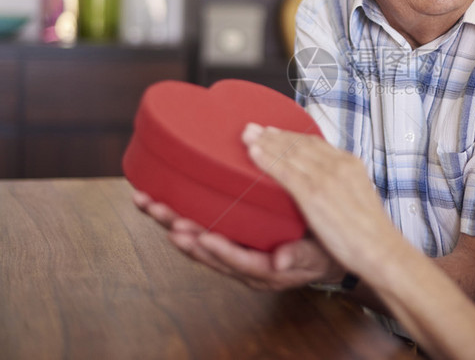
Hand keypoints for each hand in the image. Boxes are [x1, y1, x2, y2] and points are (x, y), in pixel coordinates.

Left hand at [132, 190, 342, 290]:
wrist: (326, 256)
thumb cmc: (323, 252)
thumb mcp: (318, 255)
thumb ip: (300, 256)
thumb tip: (282, 260)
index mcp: (264, 270)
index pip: (237, 260)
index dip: (218, 250)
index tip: (200, 237)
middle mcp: (242, 265)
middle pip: (205, 251)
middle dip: (179, 230)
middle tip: (159, 211)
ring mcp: (234, 252)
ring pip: (196, 241)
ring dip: (171, 222)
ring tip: (148, 203)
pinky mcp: (232, 238)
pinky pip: (201, 232)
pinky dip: (180, 218)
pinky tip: (162, 202)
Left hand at [242, 124, 405, 275]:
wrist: (382, 249)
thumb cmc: (372, 233)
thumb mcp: (359, 200)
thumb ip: (343, 190)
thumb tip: (330, 190)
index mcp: (350, 165)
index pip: (316, 144)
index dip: (292, 136)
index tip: (274, 132)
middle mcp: (339, 165)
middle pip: (300, 144)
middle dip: (275, 135)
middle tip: (253, 128)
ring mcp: (326, 178)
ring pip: (290, 153)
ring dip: (266, 142)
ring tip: (248, 135)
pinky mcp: (315, 194)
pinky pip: (286, 172)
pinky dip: (268, 160)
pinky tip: (253, 155)